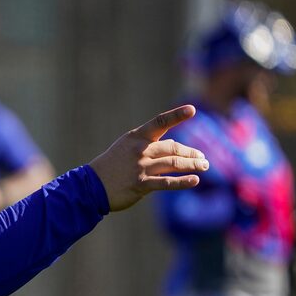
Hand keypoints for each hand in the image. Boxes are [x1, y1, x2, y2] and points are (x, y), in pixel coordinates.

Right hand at [89, 105, 207, 211]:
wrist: (90, 186)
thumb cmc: (110, 167)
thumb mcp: (126, 149)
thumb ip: (147, 148)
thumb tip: (173, 153)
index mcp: (136, 138)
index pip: (159, 122)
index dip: (176, 115)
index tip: (192, 110)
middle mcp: (140, 150)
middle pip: (173, 148)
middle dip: (191, 153)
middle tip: (203, 158)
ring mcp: (140, 167)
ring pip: (173, 164)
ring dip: (192, 165)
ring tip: (204, 167)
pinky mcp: (140, 184)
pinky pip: (166, 183)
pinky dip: (182, 182)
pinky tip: (194, 180)